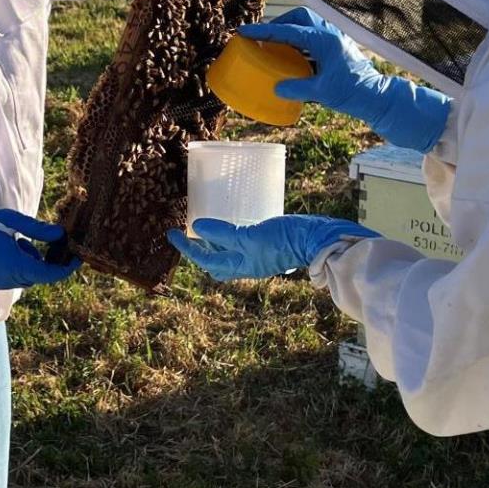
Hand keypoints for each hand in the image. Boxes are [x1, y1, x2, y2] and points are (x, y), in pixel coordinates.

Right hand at [0, 209, 81, 289]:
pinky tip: (10, 247)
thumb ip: (38, 229)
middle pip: (39, 275)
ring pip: (28, 275)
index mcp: (16, 266)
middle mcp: (9, 279)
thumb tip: (61, 234)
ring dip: (30, 261)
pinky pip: (16, 276)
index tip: (77, 257)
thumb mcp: (12, 221)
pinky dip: (20, 264)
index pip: (50, 274)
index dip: (66, 268)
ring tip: (18, 240)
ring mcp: (1, 282)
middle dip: (44, 260)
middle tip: (42, 240)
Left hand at [168, 215, 376, 281]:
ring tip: (202, 227)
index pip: (206, 260)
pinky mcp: (267, 244)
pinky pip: (241, 242)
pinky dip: (229, 235)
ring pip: (227, 252)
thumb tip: (196, 228)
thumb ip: (224, 234)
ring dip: (212, 243)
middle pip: (215, 262)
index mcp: (241, 266)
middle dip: (198, 250)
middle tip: (184, 234)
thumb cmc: (284, 240)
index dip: (186, 249)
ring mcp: (258, 255)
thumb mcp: (249, 237)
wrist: (317, 240)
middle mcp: (247, 264)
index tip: (171, 234)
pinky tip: (230, 221)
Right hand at [238, 8, 451, 151]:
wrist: (377, 97)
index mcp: (323, 40)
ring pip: (308, 25)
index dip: (264, 31)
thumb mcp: (322, 93)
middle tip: (264, 37)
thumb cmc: (353, 93)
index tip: (245, 31)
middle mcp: (329, 34)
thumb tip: (276, 88)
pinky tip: (293, 57)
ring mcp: (334, 39)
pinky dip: (299, 41)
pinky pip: (313, 36)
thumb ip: (297, 88)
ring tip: (275, 45)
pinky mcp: (337, 48)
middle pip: (300, 17)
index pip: (288, 31)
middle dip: (280, 23)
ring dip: (290, 31)